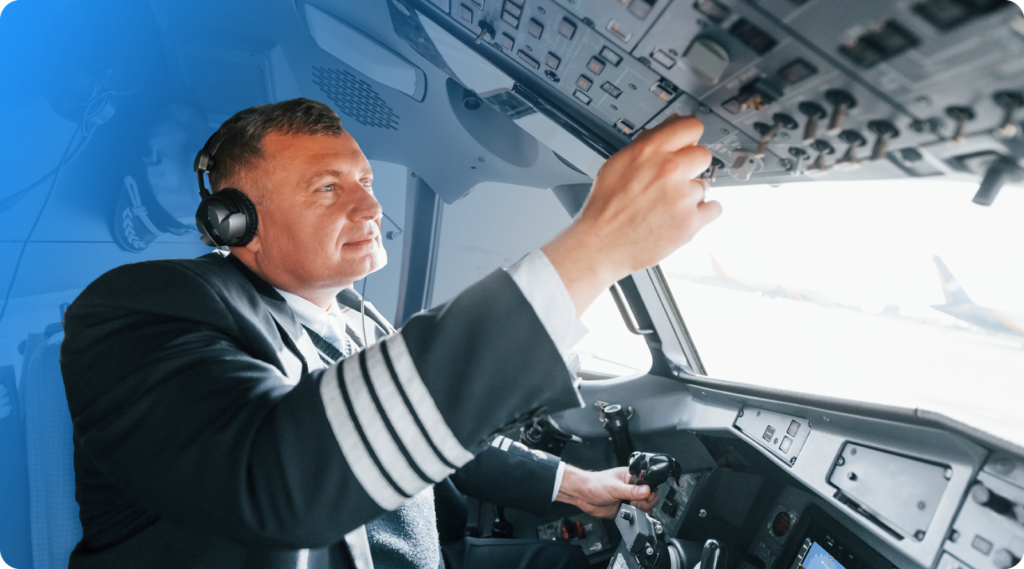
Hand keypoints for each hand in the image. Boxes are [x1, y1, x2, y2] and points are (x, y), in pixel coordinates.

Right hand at [541, 115, 720, 316]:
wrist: (601, 246)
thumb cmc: (606, 208)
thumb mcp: (617, 164)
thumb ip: (648, 142)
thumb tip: (672, 124)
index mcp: (649, 151)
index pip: (691, 126)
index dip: (689, 136)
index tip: (688, 144)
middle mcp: (668, 170)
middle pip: (704, 154)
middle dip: (692, 166)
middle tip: (675, 180)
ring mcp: (682, 196)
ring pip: (705, 185)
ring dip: (691, 194)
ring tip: (667, 205)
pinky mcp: (691, 222)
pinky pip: (714, 208)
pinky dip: (701, 214)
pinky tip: (680, 217)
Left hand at [555, 465, 659, 518]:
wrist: (582, 495)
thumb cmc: (594, 484)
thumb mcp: (614, 488)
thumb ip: (631, 490)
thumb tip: (647, 490)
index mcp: (631, 477)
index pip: (650, 484)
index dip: (650, 492)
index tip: (644, 497)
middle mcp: (631, 488)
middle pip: (649, 497)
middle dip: (646, 503)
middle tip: (635, 504)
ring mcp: (628, 499)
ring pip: (643, 507)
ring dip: (640, 510)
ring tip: (630, 508)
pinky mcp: (624, 509)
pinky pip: (634, 514)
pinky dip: (634, 516)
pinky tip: (627, 513)